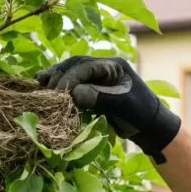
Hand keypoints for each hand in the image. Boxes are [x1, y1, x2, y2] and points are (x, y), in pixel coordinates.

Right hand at [35, 56, 180, 162]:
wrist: (150, 127)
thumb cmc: (141, 114)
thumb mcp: (123, 106)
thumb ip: (100, 98)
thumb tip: (75, 93)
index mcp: (114, 65)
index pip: (86, 66)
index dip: (69, 78)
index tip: (57, 92)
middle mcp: (104, 66)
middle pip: (76, 65)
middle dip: (59, 74)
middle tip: (44, 88)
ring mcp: (98, 76)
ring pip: (72, 71)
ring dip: (56, 78)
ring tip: (40, 84)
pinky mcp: (93, 87)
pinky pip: (74, 83)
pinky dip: (61, 86)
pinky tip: (47, 88)